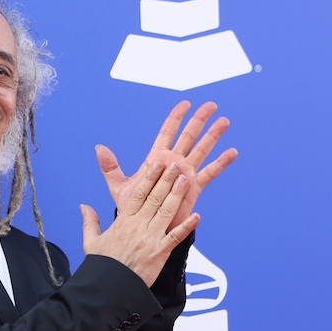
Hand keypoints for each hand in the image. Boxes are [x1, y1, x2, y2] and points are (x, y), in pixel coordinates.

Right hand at [81, 159, 198, 286]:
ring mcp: (151, 239)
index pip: (137, 194)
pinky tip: (197, 216)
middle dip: (166, 180)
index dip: (148, 177)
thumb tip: (84, 206)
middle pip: (154, 198)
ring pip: (166, 212)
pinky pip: (176, 237)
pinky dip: (187, 227)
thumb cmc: (102, 265)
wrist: (110, 287)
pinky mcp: (160, 253)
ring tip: (186, 180)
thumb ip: (90, 221)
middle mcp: (138, 227)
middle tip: (176, 164)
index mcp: (123, 222)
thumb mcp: (91, 241)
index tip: (156, 163)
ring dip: (177, 195)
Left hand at [95, 101, 237, 228]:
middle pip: (189, 136)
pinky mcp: (193, 187)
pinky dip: (221, 163)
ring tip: (225, 121)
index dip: (176, 118)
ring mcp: (185, 173)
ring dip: (213, 136)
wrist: (144, 227)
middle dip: (199, 120)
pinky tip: (232, 152)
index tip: (185, 103)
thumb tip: (99, 147)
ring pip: (202, 150)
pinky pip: (209, 173)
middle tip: (211, 105)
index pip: (168, 132)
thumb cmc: (132, 207)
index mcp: (157, 159)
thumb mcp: (119, 186)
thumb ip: (110, 167)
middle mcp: (174, 162)